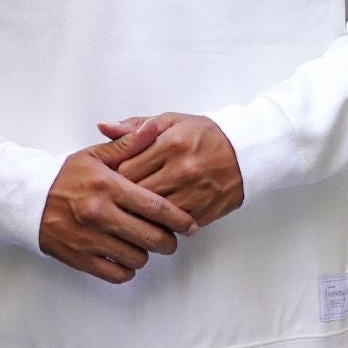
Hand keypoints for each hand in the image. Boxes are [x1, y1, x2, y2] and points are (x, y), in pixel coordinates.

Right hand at [39, 128, 198, 284]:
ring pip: (136, 258)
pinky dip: (126, 269)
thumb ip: (127, 144)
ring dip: (145, 253)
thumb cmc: (64, 176)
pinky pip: (116, 273)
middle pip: (151, 237)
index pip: (155, 206)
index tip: (190, 225)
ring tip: (143, 244)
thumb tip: (153, 128)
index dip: (179, 219)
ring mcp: (90, 238)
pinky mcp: (80, 258)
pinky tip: (126, 257)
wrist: (27, 199)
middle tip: (170, 238)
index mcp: (109, 186)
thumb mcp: (94, 155)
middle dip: (168, 241)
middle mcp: (101, 214)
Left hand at [97, 114, 243, 227]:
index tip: (109, 178)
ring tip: (129, 210)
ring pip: (151, 213)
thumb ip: (135, 126)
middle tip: (113, 197)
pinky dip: (159, 224)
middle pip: (135, 193)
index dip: (113, 175)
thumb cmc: (204, 135)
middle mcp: (181, 169)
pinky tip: (153, 218)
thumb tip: (103, 127)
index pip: (126, 167)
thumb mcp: (171, 121)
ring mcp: (192, 194)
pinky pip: (170, 225)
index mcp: (171, 144)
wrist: (244, 154)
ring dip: (138, 213)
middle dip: (122, 196)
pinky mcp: (201, 212)